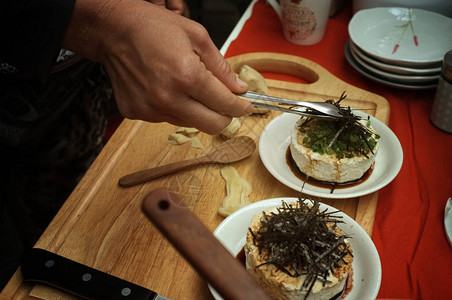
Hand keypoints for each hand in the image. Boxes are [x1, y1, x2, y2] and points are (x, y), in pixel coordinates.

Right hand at [63, 0, 251, 133]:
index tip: (246, 106)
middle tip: (224, 103)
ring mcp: (151, 109)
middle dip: (224, 115)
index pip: (226, 105)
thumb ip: (221, 67)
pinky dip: (175, 108)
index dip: (241, 107)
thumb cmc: (153, 27)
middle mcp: (168, 98)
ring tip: (187, 87)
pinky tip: (166, 89)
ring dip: (197, 110)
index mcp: (187, 76)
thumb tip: (238, 88)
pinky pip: (167, 119)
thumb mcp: (197, 36)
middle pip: (212, 126)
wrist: (113, 30)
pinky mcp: (138, 114)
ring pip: (191, 123)